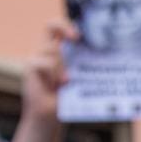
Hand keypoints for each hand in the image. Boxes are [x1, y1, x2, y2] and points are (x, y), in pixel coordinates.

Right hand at [6, 22, 73, 141]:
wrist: (49, 117)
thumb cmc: (67, 98)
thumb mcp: (78, 77)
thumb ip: (83, 65)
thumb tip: (110, 56)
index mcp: (56, 51)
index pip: (56, 27)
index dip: (66, 24)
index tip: (79, 35)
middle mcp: (43, 51)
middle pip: (49, 26)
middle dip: (64, 28)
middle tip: (77, 38)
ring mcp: (35, 59)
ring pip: (51, 50)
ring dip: (61, 65)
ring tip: (66, 82)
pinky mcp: (30, 69)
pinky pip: (42, 62)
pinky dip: (54, 72)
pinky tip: (60, 84)